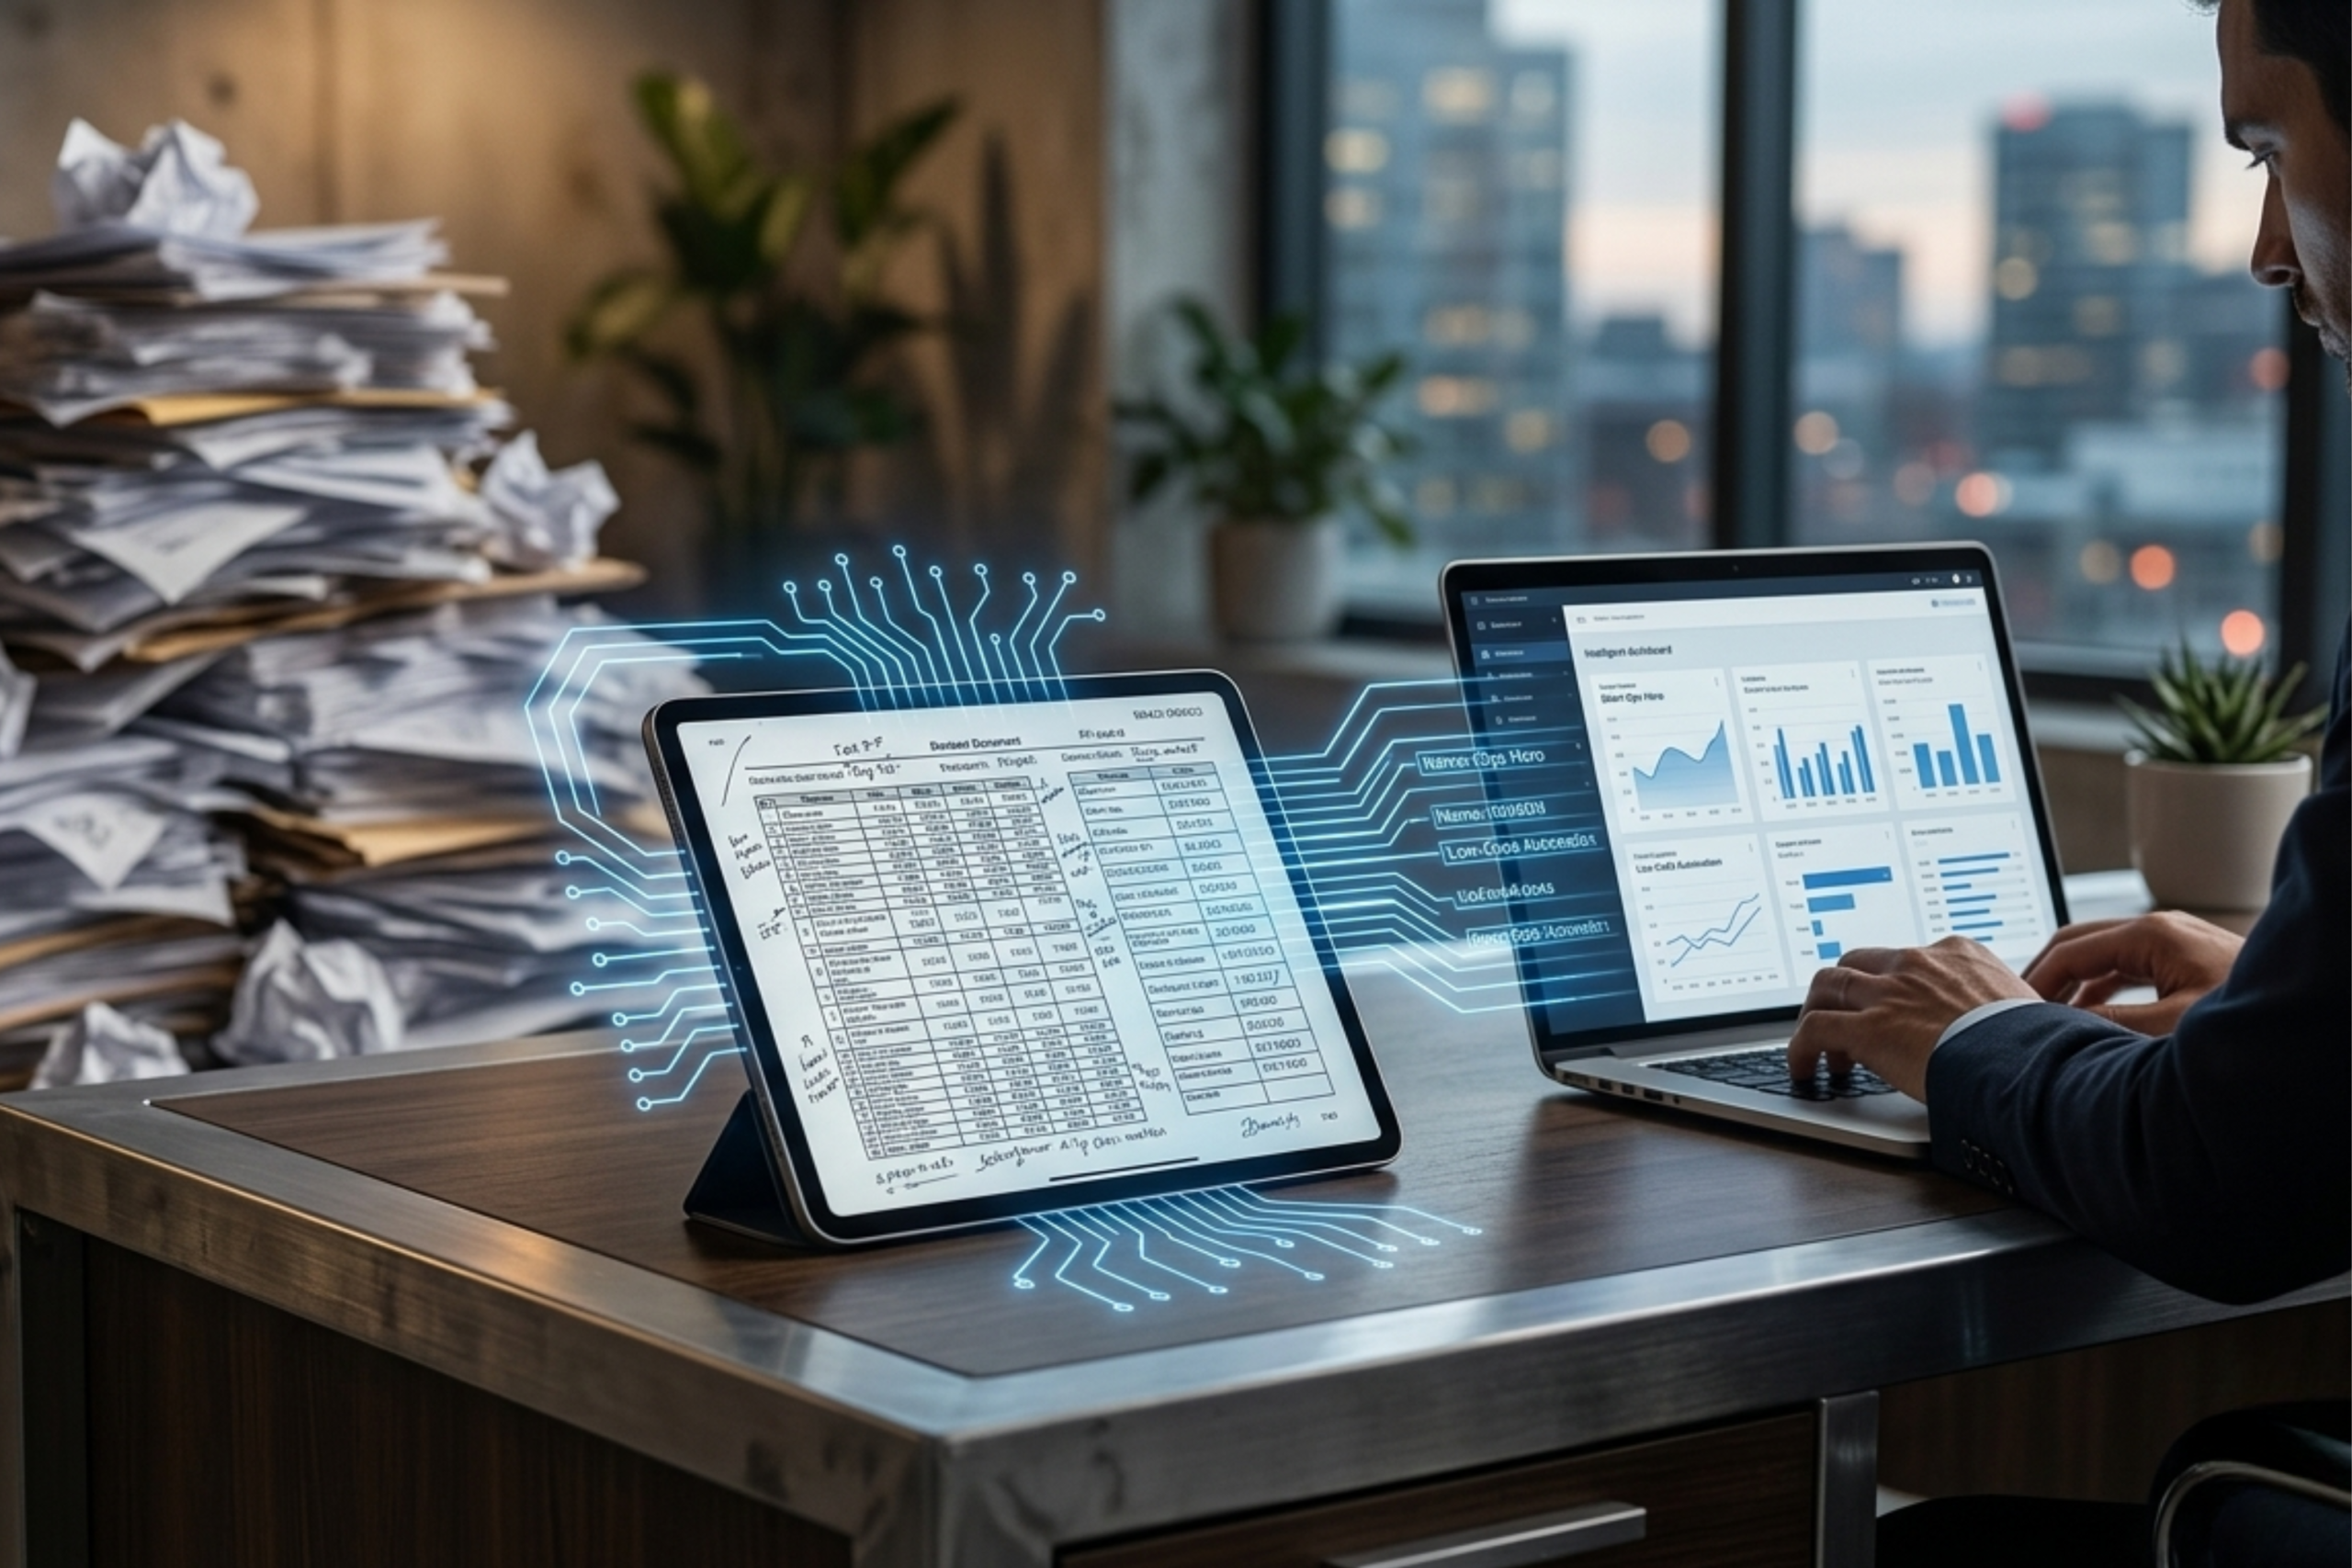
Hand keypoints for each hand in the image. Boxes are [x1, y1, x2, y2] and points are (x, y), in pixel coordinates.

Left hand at [1787, 937, 2038, 1100]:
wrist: (2031, 1063)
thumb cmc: (2039, 1046)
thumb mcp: (2023, 1010)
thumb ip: (1998, 1010)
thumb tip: (2008, 1034)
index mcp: (1958, 953)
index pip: (1906, 958)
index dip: (1889, 982)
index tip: (1886, 1003)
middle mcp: (1918, 963)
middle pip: (1859, 963)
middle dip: (1846, 991)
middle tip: (1845, 1022)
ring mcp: (1889, 992)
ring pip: (1828, 986)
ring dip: (1817, 1013)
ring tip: (1818, 1046)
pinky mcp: (1868, 1027)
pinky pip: (1815, 1028)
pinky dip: (1800, 1047)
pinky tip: (1803, 1068)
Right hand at [2022, 911, 2243, 1035]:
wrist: (2303, 1017)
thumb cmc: (2249, 1016)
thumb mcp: (2170, 1027)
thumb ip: (2110, 1024)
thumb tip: (2064, 1027)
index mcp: (2152, 934)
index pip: (2070, 949)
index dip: (2036, 979)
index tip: (2014, 1007)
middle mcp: (2161, 929)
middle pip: (2080, 942)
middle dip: (2046, 973)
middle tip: (2017, 1005)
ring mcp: (2175, 941)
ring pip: (2103, 955)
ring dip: (2073, 982)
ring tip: (2047, 1013)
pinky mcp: (2186, 959)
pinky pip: (2127, 966)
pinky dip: (2101, 987)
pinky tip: (2091, 1013)